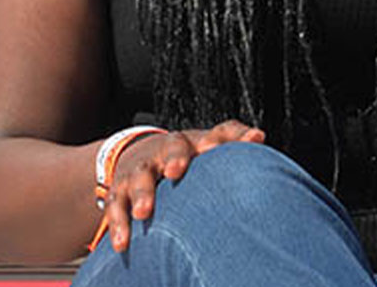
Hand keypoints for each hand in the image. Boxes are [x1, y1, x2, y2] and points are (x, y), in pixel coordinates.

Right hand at [102, 118, 264, 251]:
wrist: (137, 155)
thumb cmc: (187, 158)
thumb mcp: (208, 150)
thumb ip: (234, 146)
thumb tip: (260, 137)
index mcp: (198, 141)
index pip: (220, 132)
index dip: (233, 136)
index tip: (250, 140)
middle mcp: (169, 150)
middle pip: (173, 147)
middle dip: (175, 157)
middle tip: (176, 170)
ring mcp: (143, 169)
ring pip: (141, 176)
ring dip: (143, 193)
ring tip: (145, 212)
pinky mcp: (121, 190)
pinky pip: (116, 205)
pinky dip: (119, 224)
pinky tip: (123, 244)